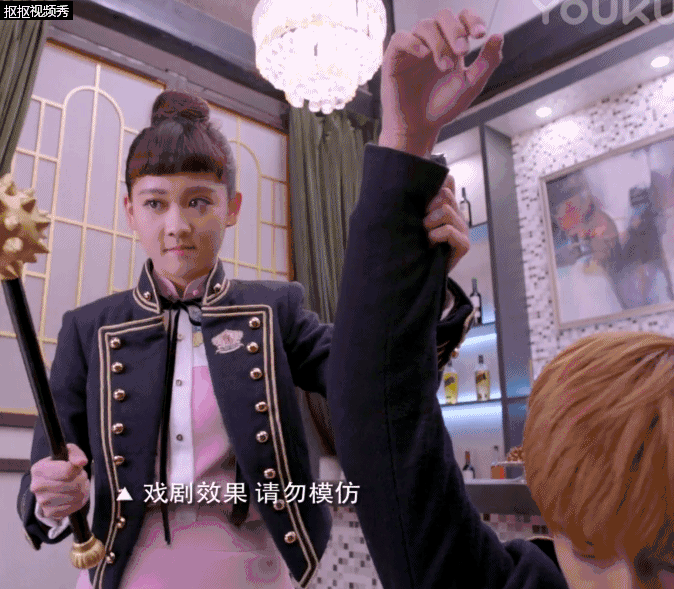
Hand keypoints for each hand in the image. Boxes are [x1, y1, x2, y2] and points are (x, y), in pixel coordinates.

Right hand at [30, 443, 89, 519]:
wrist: (51, 484)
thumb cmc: (61, 465)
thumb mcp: (67, 453)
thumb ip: (76, 454)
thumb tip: (81, 462)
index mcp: (39, 469)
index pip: (68, 471)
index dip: (78, 469)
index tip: (77, 468)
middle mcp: (37, 486)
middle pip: (74, 485)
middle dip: (82, 480)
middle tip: (79, 477)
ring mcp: (42, 501)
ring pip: (76, 496)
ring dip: (82, 490)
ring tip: (77, 485)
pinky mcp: (49, 512)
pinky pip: (72, 507)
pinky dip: (78, 501)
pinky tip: (74, 495)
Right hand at [379, 9, 503, 155]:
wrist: (420, 128)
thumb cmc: (442, 108)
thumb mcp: (471, 86)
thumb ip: (486, 62)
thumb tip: (498, 36)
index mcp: (451, 44)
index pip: (461, 18)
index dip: (472, 19)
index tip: (480, 34)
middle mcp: (431, 42)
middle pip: (443, 16)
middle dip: (456, 30)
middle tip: (463, 51)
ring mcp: (412, 49)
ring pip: (424, 26)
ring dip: (439, 43)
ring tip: (445, 66)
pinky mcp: (394, 59)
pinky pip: (400, 38)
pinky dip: (412, 42)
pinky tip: (424, 55)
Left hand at [423, 174, 469, 272]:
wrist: (422, 274)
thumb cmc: (417, 246)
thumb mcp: (416, 221)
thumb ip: (420, 204)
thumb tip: (414, 182)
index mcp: (447, 206)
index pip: (448, 183)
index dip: (436, 184)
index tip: (423, 198)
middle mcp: (457, 215)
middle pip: (444, 194)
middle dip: (428, 206)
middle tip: (422, 223)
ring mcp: (463, 229)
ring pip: (445, 211)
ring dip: (429, 223)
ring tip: (425, 235)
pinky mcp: (464, 244)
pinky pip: (448, 230)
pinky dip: (436, 235)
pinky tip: (431, 242)